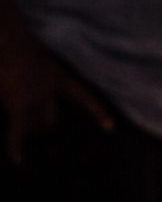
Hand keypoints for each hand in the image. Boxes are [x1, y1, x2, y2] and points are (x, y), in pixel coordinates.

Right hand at [0, 24, 111, 161]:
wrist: (9, 42)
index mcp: (60, 77)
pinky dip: (15, 146)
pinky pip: (18, 132)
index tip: (111, 128)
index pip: (84, 97)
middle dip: (41, 126)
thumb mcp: (41, 61)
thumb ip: (43, 77)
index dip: (97, 113)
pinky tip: (17, 159)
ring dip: (24, 127)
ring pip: (32, 126)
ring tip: (13, 117)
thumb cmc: (21, 48)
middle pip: (51, 121)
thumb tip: (31, 91)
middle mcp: (52, 90)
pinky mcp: (20, 106)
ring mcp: (37, 99)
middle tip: (29, 125)